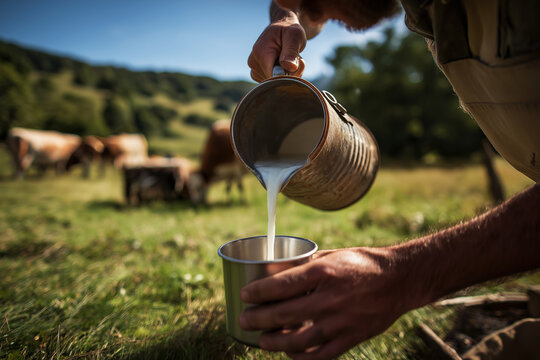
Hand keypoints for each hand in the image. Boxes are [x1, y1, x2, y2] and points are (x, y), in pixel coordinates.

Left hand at [239, 247, 416, 358]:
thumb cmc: (362, 263)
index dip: (258, 292)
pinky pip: (321, 355)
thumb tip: (274, 270)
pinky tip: (290, 353)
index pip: (281, 285)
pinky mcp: (352, 338)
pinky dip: (302, 357)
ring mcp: (341, 322)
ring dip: (275, 343)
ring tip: (261, 341)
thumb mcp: (332, 255)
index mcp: (323, 273)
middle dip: (258, 319)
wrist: (399, 280)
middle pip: (284, 314)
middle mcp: (330, 298)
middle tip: (243, 320)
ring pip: (299, 340)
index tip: (244, 296)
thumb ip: (304, 264)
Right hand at [248, 14, 305, 81]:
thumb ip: (292, 51)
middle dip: (290, 74)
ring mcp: (254, 69)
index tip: (300, 63)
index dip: (289, 75)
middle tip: (298, 59)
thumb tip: (290, 67)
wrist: (281, 27)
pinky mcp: (257, 73)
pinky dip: (281, 75)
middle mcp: (253, 62)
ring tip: (290, 59)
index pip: (274, 77)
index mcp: (260, 53)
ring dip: (287, 74)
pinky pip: (271, 81)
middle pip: (274, 81)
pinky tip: (284, 64)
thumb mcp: (294, 36)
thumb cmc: (289, 30)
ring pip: (273, 83)